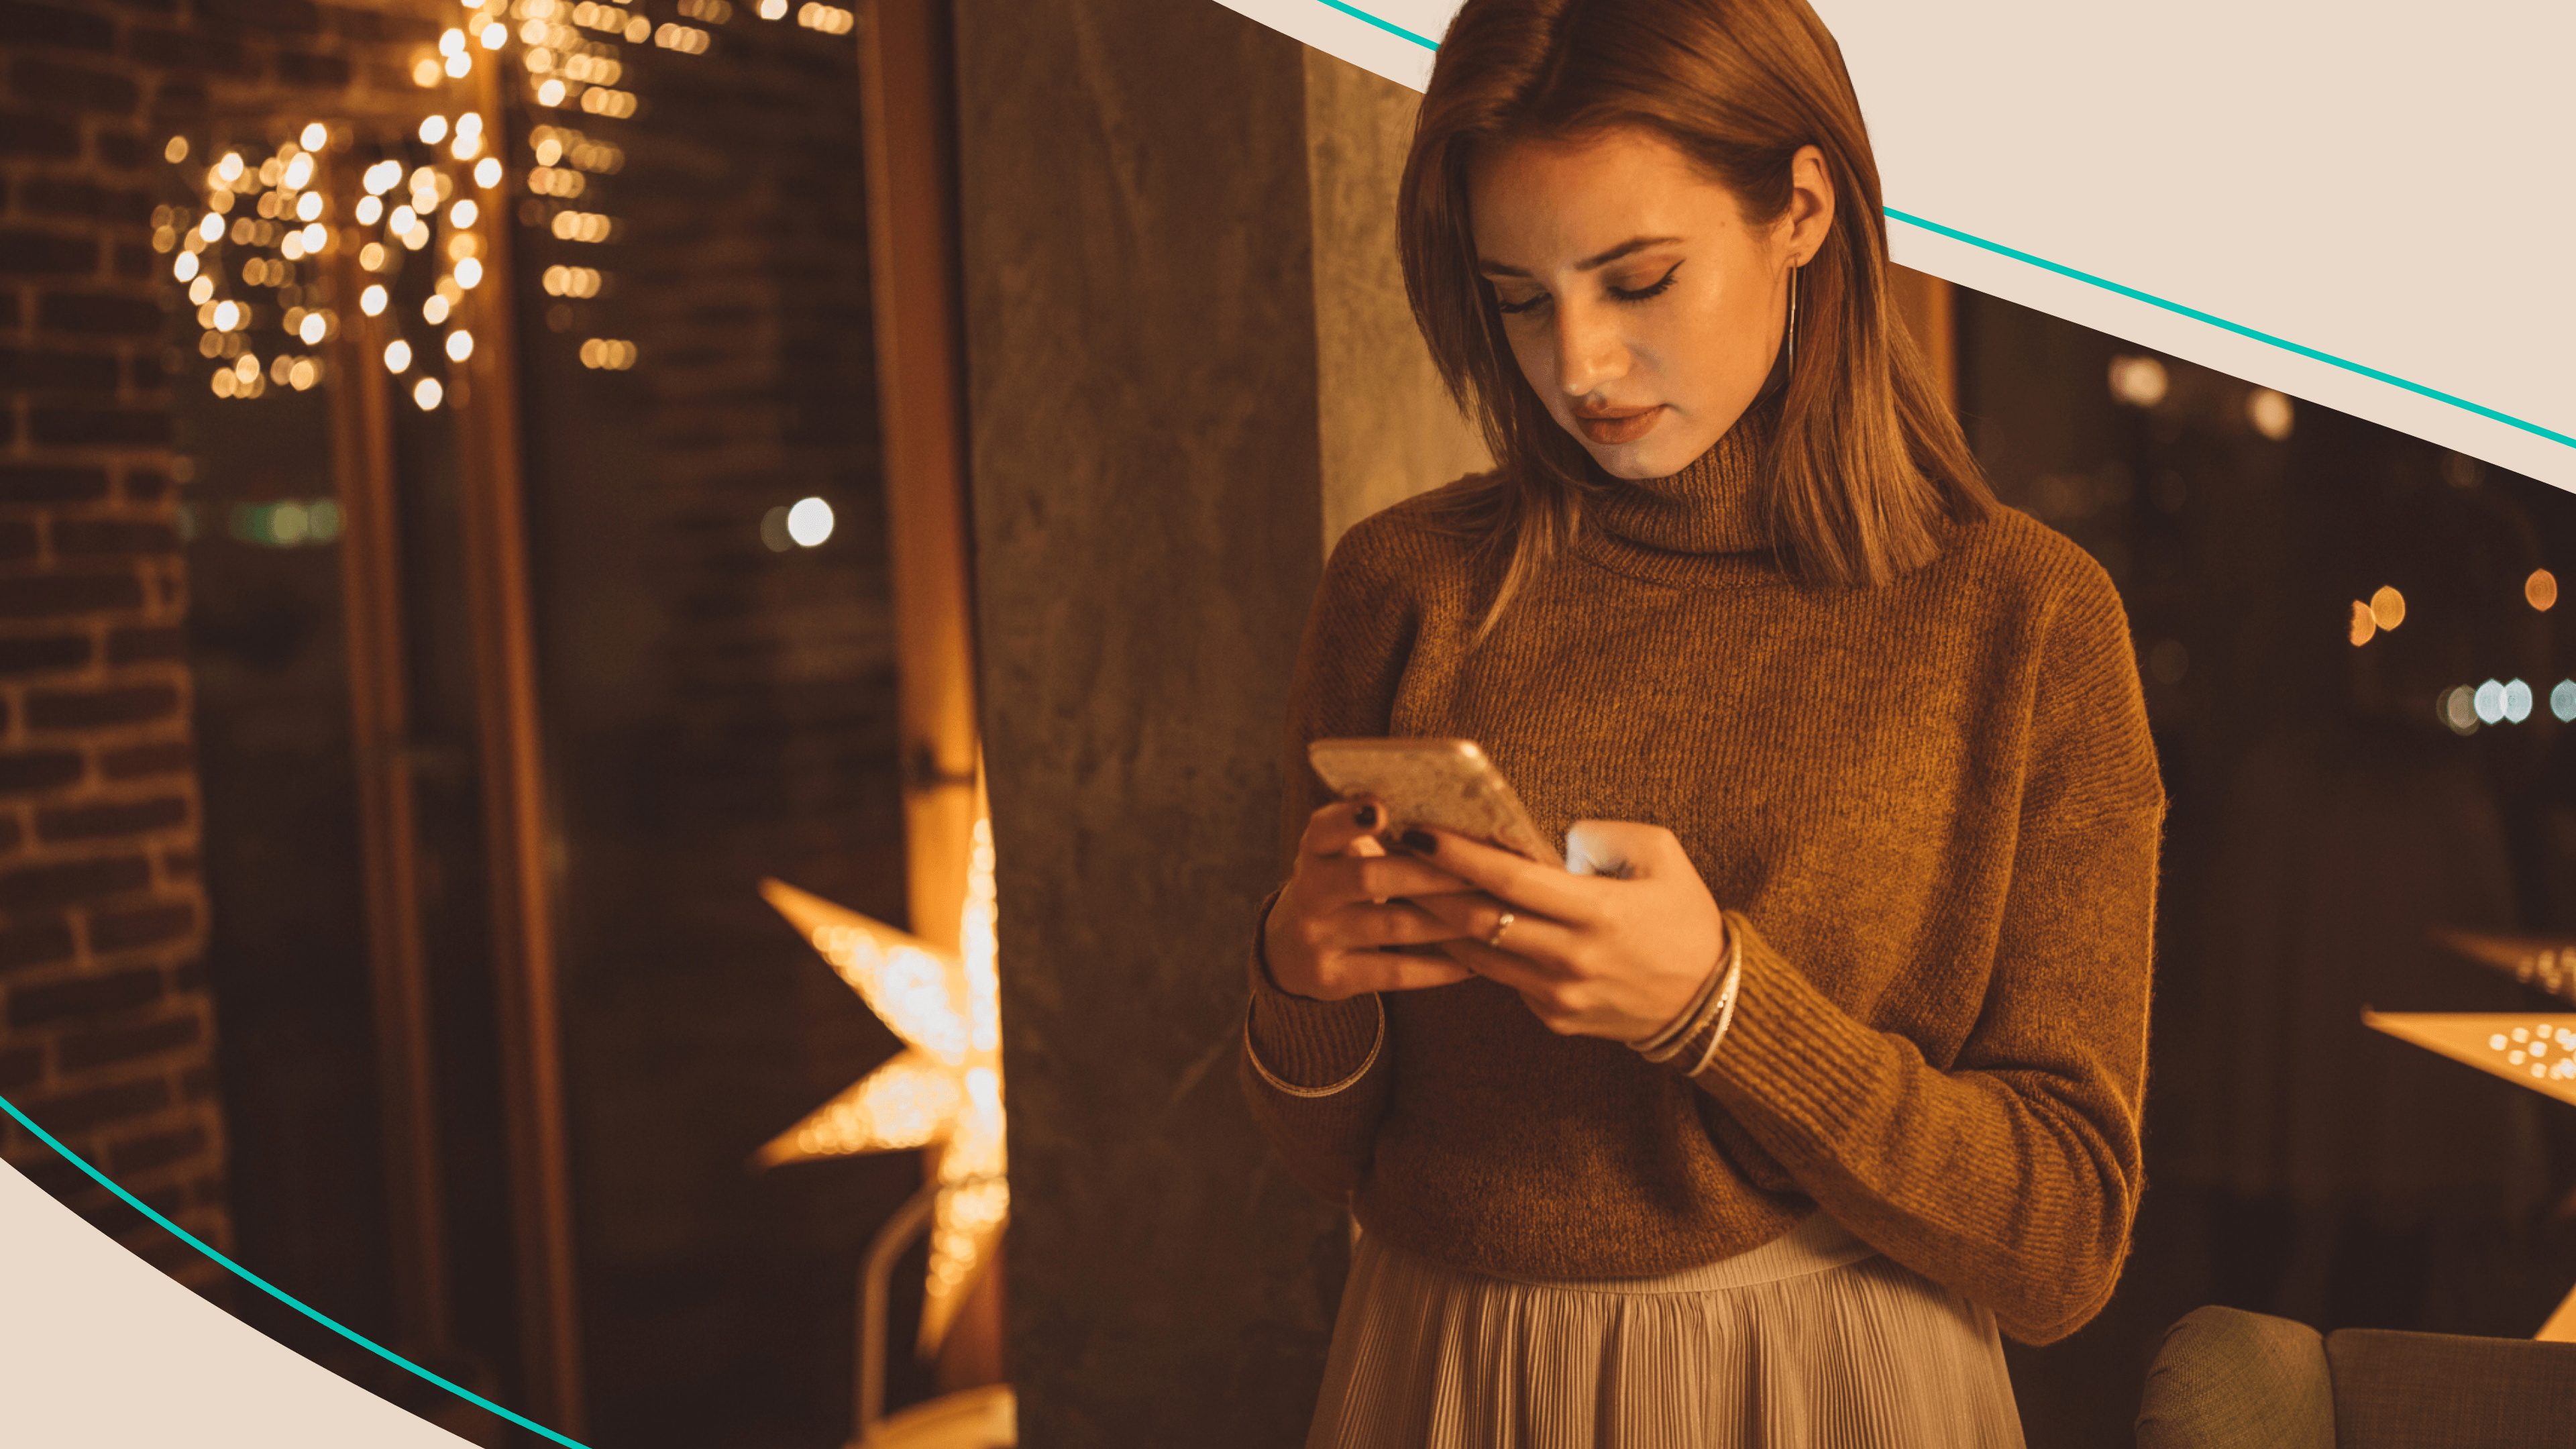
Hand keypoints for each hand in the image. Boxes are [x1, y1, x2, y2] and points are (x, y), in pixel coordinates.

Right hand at [1262, 799, 1480, 1001]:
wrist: (1292, 951)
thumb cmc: (1341, 887)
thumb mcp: (1342, 854)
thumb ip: (1379, 833)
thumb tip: (1452, 813)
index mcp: (1314, 851)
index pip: (1324, 829)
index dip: (1347, 818)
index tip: (1380, 808)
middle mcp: (1310, 892)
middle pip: (1370, 877)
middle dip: (1430, 874)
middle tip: (1481, 871)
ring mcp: (1318, 937)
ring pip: (1392, 926)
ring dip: (1446, 920)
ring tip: (1490, 913)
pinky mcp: (1334, 978)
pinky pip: (1394, 972)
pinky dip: (1437, 967)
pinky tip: (1472, 962)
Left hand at [1401, 821, 1726, 1040]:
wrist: (1711, 1004)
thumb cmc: (1686, 919)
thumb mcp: (1662, 857)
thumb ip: (1603, 835)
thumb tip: (1547, 839)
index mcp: (1597, 913)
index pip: (1510, 880)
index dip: (1459, 854)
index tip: (1419, 831)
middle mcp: (1571, 959)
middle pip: (1480, 920)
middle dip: (1430, 885)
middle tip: (1392, 854)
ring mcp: (1559, 995)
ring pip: (1480, 954)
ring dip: (1440, 921)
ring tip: (1407, 885)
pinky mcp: (1554, 1018)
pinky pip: (1504, 978)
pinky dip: (1477, 951)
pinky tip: (1453, 925)